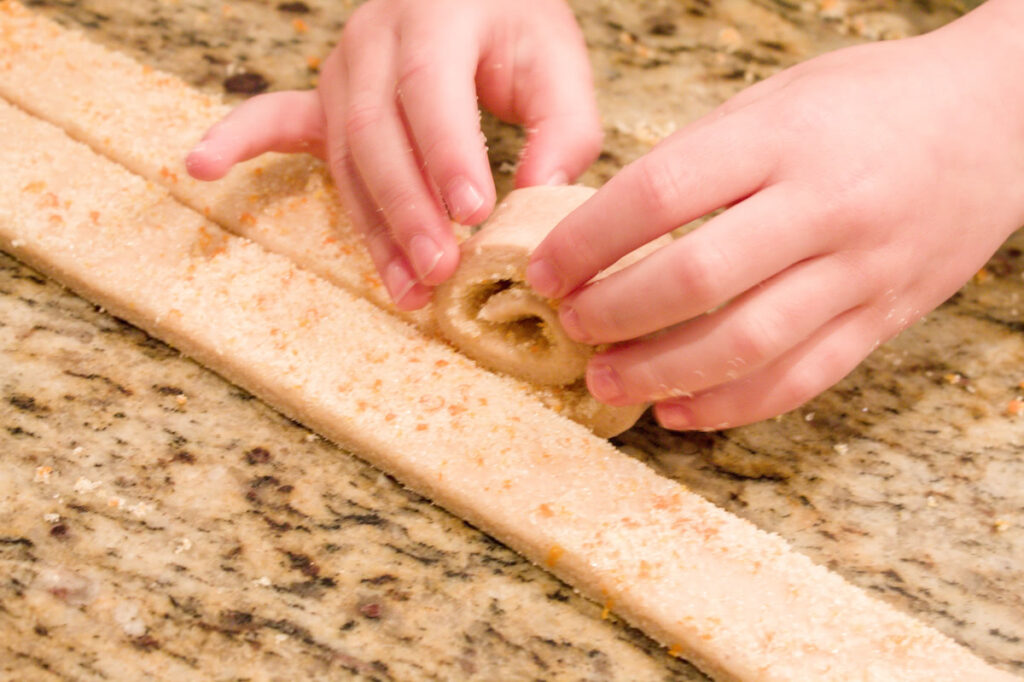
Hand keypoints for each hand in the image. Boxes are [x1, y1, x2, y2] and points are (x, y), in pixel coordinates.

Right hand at [186, 0, 601, 309]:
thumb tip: (537, 200)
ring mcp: (341, 68)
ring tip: (405, 288)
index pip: (432, 92)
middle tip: (442, 268)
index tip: (476, 214)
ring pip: (346, 155)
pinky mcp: (327, 97)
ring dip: (372, 227)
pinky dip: (240, 143)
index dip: (449, 156)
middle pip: (378, 133)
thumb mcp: (557, 60)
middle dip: (408, 210)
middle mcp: (375, 40)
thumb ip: (563, 127)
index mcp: (436, 16)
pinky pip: (277, 119)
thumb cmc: (513, 25)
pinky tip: (200, 165)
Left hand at [527, 0, 1023, 430]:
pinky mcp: (885, 318)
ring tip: (607, 382)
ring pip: (747, 344)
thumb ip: (699, 160)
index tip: (544, 270)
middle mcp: (824, 207)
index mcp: (783, 138)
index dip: (586, 243)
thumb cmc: (871, 103)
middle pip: (696, 280)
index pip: (659, 195)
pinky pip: (802, 379)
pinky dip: (732, 406)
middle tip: (570, 326)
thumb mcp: (777, 100)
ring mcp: (862, 270)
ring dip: (662, 374)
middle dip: (615, 313)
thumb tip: (608, 227)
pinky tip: (679, 412)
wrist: (1000, 119)